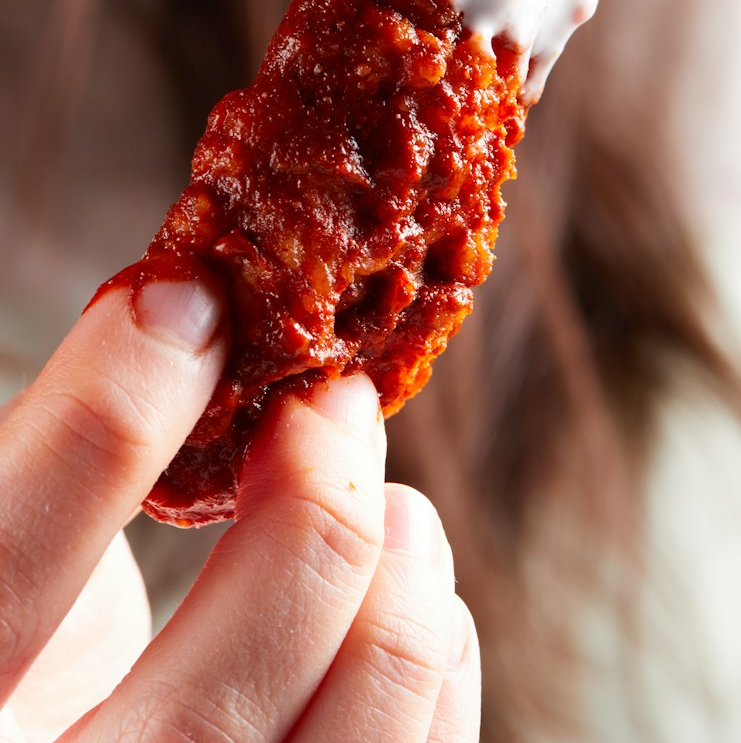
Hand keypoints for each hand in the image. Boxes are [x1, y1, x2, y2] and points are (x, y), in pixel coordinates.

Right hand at [0, 277, 479, 741]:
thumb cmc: (19, 654)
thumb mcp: (6, 551)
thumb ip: (63, 469)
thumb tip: (190, 318)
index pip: (2, 582)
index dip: (98, 430)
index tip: (190, 301)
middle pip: (199, 729)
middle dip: (309, 533)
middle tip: (337, 402)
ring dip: (397, 615)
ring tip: (402, 506)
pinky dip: (436, 689)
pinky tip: (422, 601)